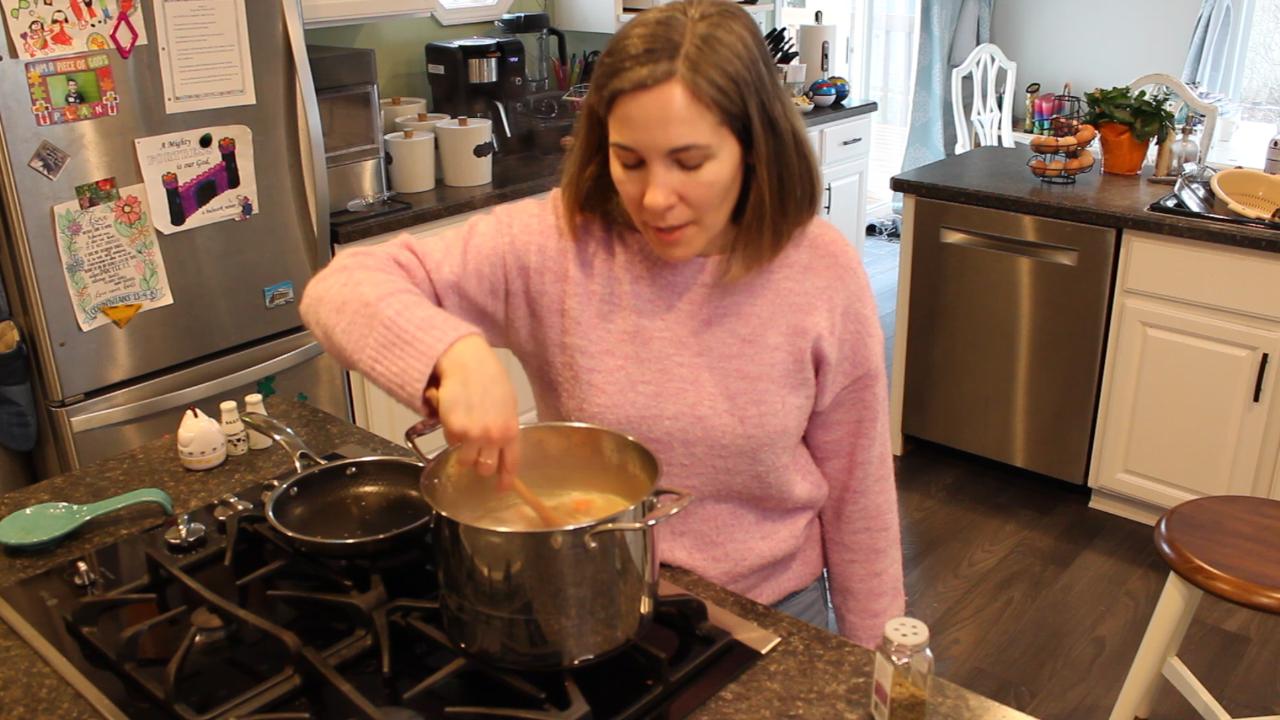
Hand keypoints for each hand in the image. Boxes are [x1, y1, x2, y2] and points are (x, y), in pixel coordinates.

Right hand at [427, 335, 520, 485]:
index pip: (511, 464)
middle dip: (479, 464)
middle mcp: (493, 436)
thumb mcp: (508, 404)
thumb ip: (506, 428)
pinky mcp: (453, 429)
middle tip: (475, 452)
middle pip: (485, 469)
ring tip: (463, 431)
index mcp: (511, 430)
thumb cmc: (489, 378)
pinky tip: (455, 416)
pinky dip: (451, 434)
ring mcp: (473, 434)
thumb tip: (501, 446)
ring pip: (464, 460)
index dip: (505, 479)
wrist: (468, 363)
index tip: (502, 487)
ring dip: (462, 450)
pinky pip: (450, 442)